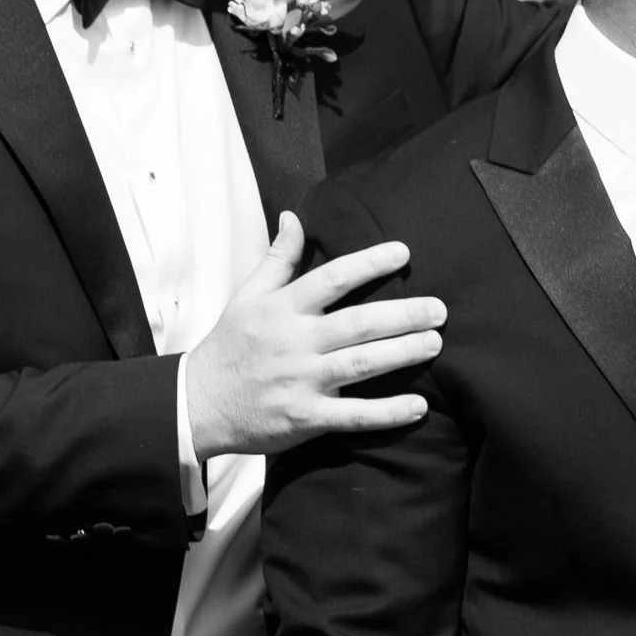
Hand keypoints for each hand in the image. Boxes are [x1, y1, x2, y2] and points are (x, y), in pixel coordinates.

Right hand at [184, 212, 445, 457]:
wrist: (196, 404)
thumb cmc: (229, 347)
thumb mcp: (246, 296)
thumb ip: (277, 258)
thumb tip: (294, 217)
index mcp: (282, 309)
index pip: (331, 278)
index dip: (369, 263)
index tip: (404, 252)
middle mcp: (295, 343)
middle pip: (357, 323)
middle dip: (402, 315)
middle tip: (439, 310)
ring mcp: (301, 382)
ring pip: (360, 365)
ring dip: (402, 354)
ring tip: (435, 344)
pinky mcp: (305, 418)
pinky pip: (353, 416)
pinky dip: (387, 413)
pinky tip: (418, 406)